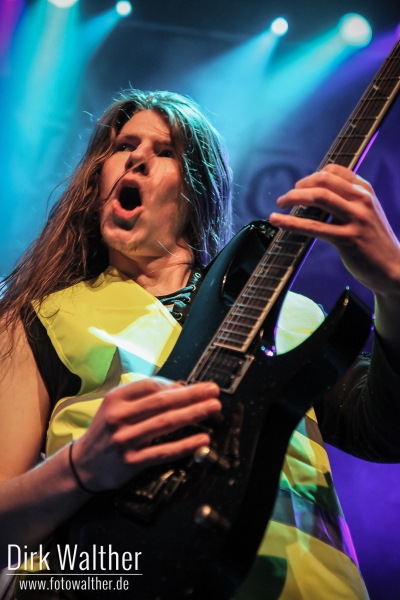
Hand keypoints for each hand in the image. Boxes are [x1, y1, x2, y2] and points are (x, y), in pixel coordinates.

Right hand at [71, 377, 220, 491]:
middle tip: (214, 391)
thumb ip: (143, 397)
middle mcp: (118, 417)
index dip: (176, 385)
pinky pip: (163, 451)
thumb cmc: (106, 431)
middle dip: (192, 395)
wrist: (82, 464)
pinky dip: (185, 445)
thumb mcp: (116, 407)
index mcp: (116, 398)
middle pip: (162, 402)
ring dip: (193, 414)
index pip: (151, 386)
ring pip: (165, 423)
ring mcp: (124, 440)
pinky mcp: (131, 462)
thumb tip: (178, 387)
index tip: (197, 386)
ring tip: (213, 408)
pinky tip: (202, 439)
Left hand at [269, 163, 399, 296]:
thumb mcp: (366, 213)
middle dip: (298, 187)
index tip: (299, 186)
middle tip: (285, 198)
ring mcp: (356, 218)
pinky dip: (291, 222)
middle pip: (323, 181)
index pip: (333, 171)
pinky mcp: (348, 238)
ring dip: (293, 198)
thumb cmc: (373, 241)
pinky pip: (314, 227)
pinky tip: (278, 221)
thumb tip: (314, 193)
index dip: (311, 176)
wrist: (393, 267)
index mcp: (365, 190)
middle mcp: (362, 200)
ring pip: (318, 197)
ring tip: (280, 205)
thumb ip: (347, 200)